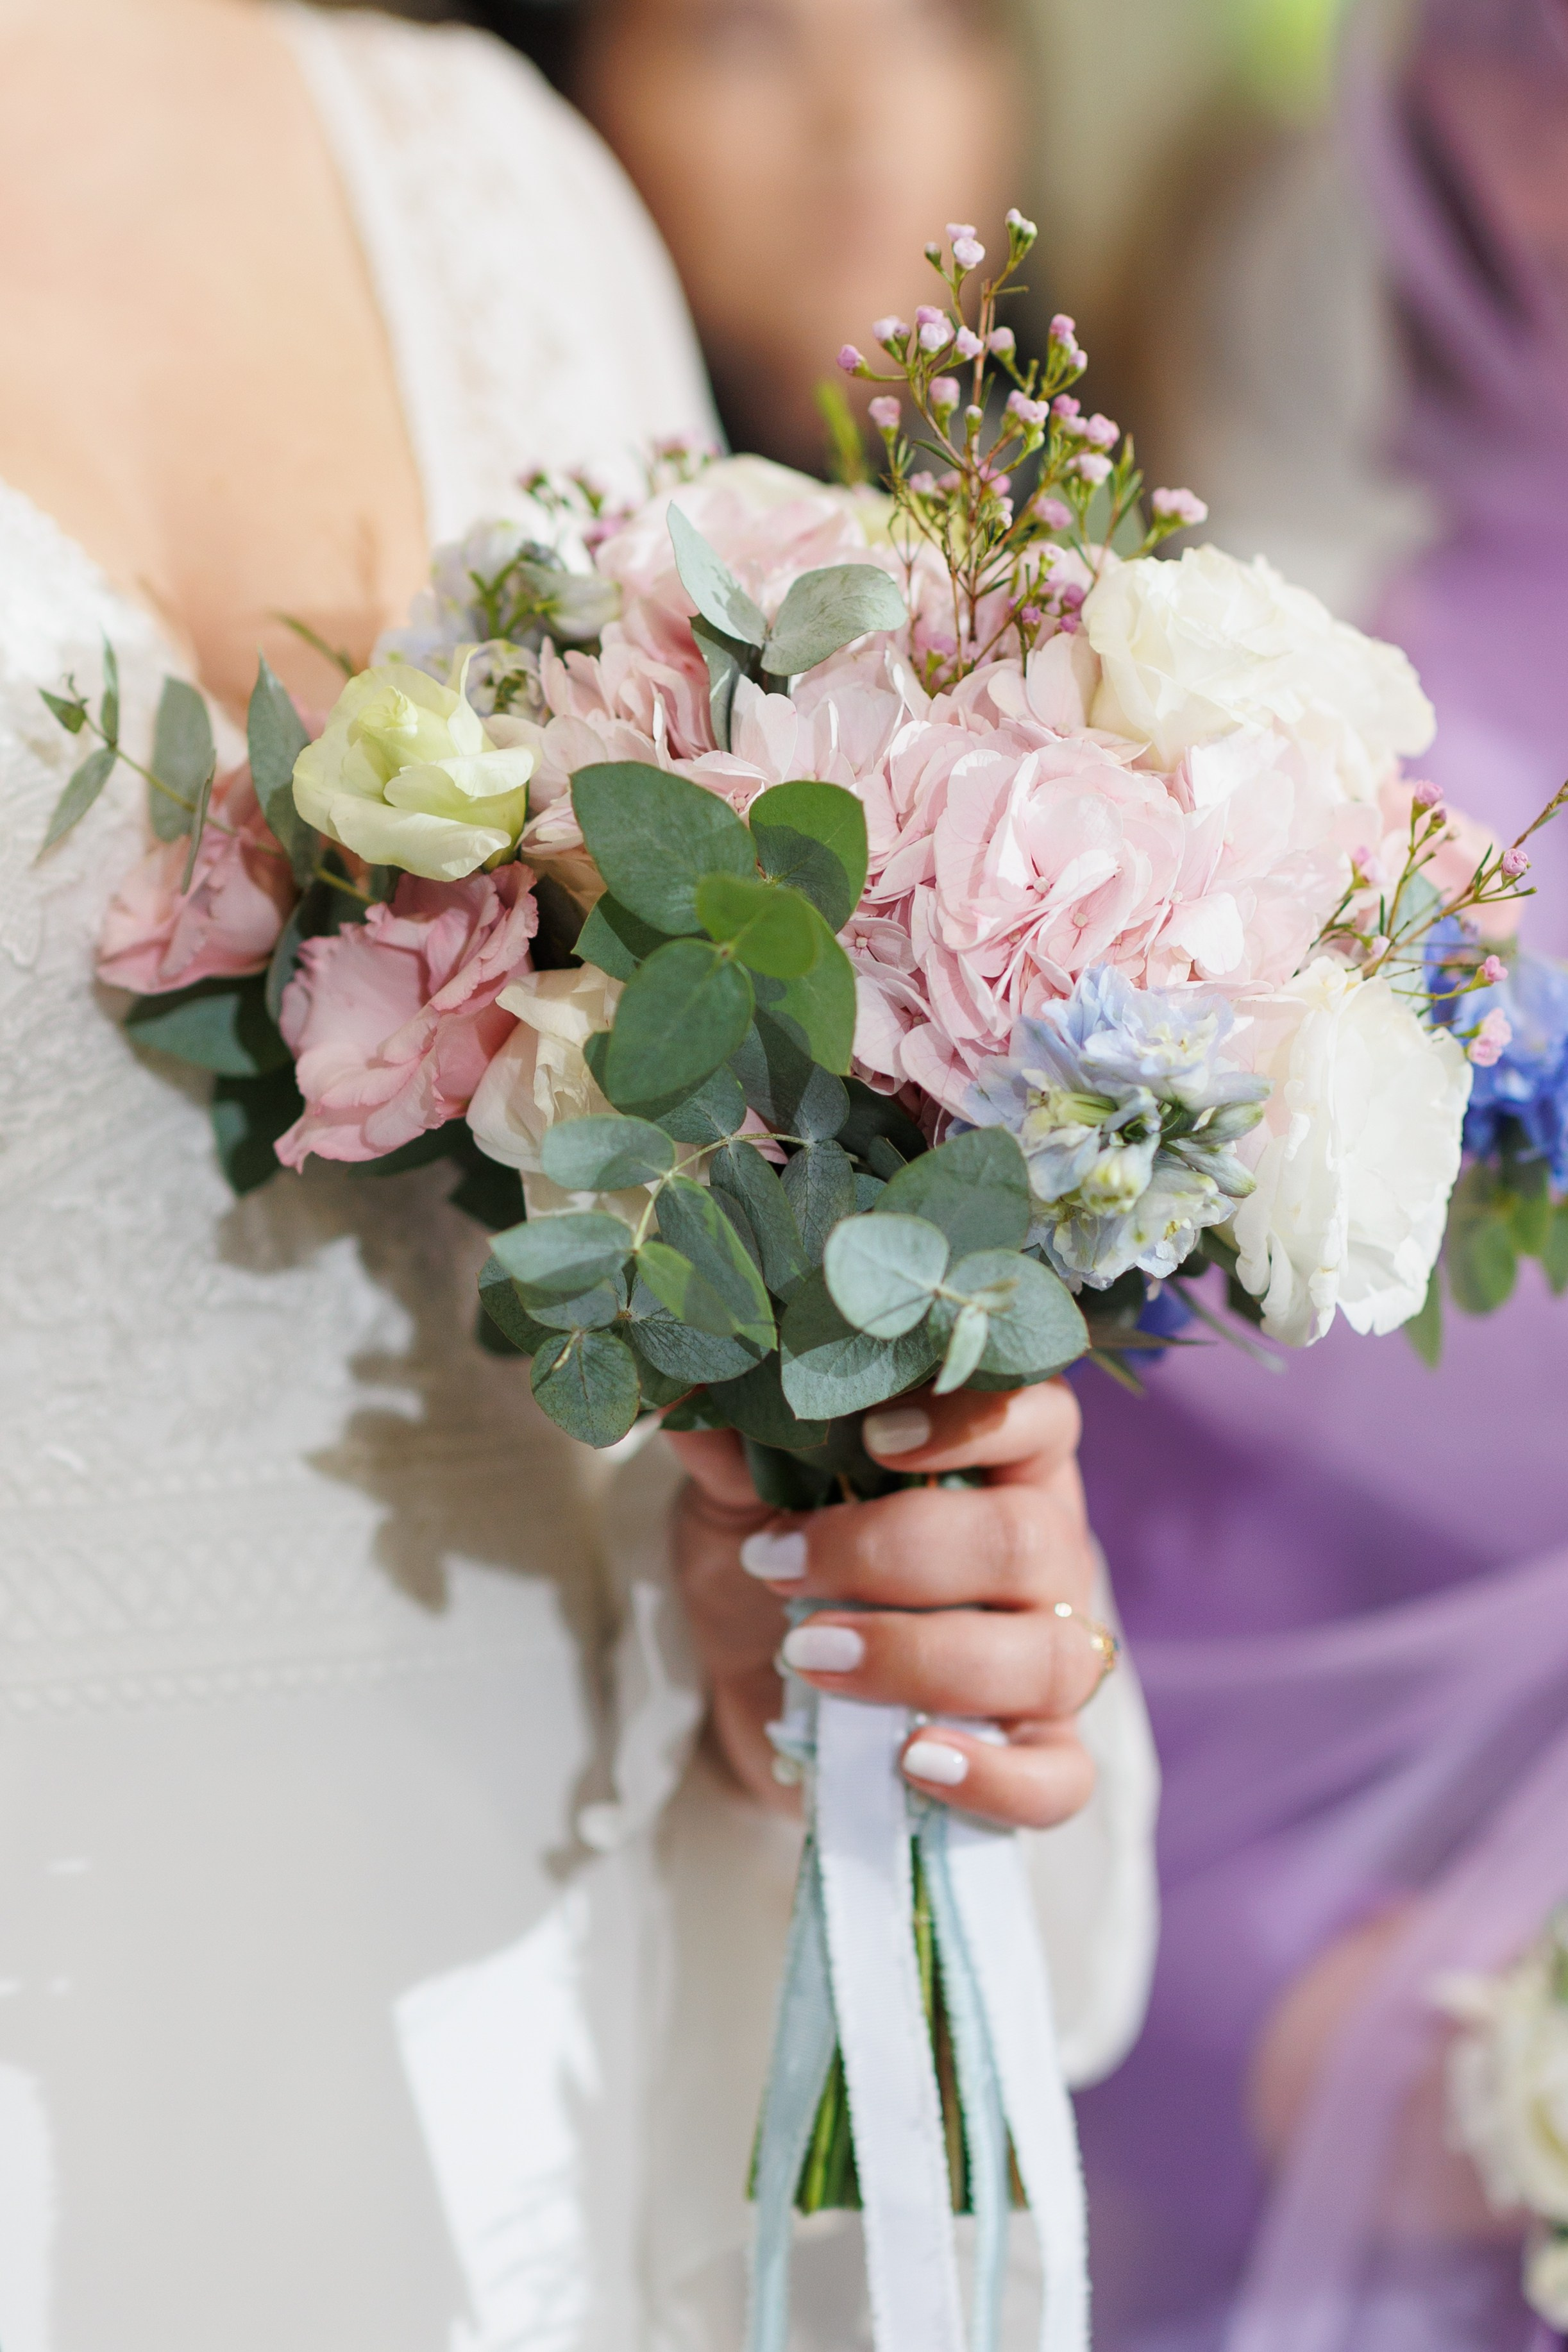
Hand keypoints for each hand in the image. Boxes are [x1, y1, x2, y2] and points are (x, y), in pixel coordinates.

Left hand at [666, 1380, 1107, 1829]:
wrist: (747, 1691)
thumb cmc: (771, 1566)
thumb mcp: (735, 1499)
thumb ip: (727, 1441)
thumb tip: (681, 1379)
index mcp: (998, 1466)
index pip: (1041, 1416)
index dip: (977, 1421)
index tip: (875, 1436)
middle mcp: (1044, 1555)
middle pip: (1029, 1541)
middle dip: (897, 1554)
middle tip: (782, 1567)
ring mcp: (1048, 1658)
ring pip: (1046, 1656)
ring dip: (920, 1658)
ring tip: (809, 1658)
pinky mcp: (1030, 1759)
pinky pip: (1060, 1780)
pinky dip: (994, 1778)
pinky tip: (909, 1759)